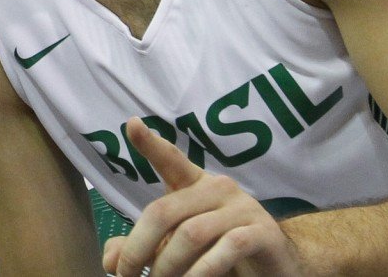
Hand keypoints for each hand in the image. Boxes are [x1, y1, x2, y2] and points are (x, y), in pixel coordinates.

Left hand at [104, 117, 301, 276]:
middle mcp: (218, 188)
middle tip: (125, 274)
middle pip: (164, 210)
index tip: (131, 125)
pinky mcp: (263, 233)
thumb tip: (110, 260)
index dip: (150, 143)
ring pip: (191, 233)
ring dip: (167, 265)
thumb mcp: (178, 248)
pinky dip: (203, 271)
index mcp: (195, 185)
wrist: (278, 267)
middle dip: (138, 246)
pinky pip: (228, 248)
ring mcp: (243, 208)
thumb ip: (145, 248)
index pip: (170, 159)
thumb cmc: (220, 251)